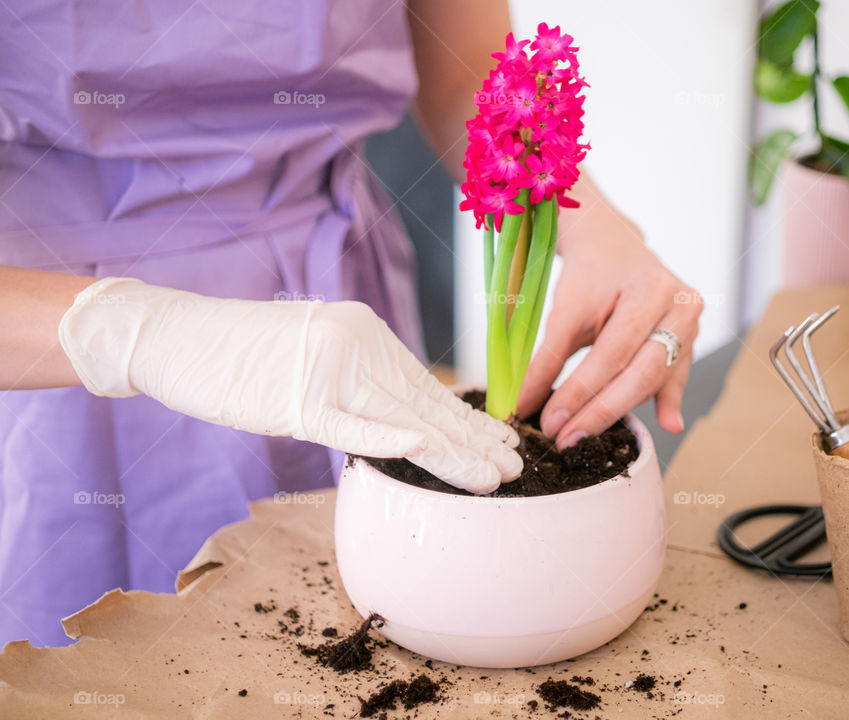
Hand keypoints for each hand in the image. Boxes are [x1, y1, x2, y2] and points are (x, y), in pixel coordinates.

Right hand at [60, 278, 521, 492]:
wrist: (177, 335)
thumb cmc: (242, 355)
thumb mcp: (313, 358)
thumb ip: (357, 383)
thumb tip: (401, 421)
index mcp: (363, 334)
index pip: (423, 386)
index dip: (465, 418)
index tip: (501, 439)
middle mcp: (355, 344)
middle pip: (424, 403)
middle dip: (473, 439)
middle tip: (516, 466)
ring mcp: (325, 369)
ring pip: (401, 418)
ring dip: (451, 451)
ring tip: (494, 476)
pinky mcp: (292, 397)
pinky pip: (346, 424)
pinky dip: (384, 440)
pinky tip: (423, 454)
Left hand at [517, 203, 701, 447]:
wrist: (613, 245)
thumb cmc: (587, 276)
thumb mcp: (563, 311)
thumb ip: (545, 359)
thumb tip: (521, 406)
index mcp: (647, 289)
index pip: (610, 352)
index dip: (579, 391)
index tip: (549, 422)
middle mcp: (677, 305)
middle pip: (639, 372)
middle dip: (599, 411)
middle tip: (565, 440)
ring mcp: (689, 322)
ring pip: (654, 378)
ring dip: (620, 412)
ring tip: (585, 440)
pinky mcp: (690, 338)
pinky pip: (674, 376)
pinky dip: (666, 401)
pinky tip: (668, 424)